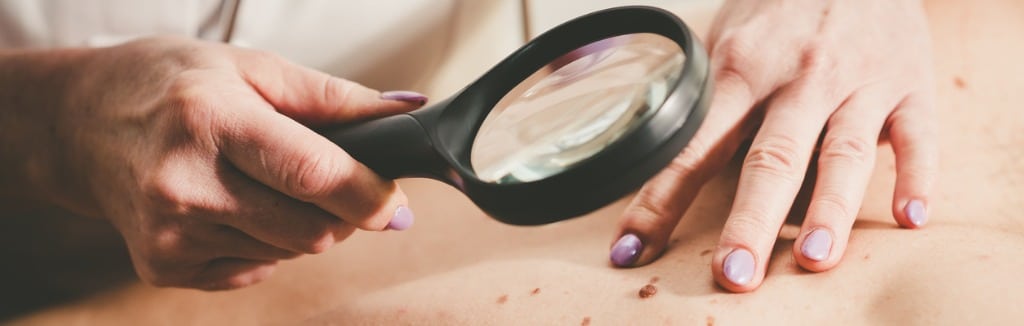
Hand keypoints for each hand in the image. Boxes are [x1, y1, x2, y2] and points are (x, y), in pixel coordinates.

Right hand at [19, 37, 425, 289]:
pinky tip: (236, 207)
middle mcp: (186, 182)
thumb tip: (407, 111)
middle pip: (310, 230)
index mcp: (213, 119)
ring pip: (287, 253)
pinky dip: (263, 244)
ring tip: (270, 184)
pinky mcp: (162, 266)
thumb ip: (333, 96)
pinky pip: (252, 270)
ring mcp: (170, 232)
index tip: (396, 203)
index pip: (313, 174)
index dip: (369, 195)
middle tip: (335, 185)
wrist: (79, 125)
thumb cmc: (171, 86)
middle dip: (343, 214)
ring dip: (301, 226)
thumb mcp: (250, 67)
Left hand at [609, 0, 936, 291]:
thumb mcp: (730, 37)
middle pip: (771, 158)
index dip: (661, 200)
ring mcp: (858, 82)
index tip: (632, 248)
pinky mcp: (910, 84)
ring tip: (814, 258)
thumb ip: (706, 97)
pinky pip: (916, 134)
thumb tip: (662, 155)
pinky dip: (916, 175)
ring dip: (828, 209)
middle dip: (750, 220)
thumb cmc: (784, 7)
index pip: (693, 146)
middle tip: (734, 272)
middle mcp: (800, 78)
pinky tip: (910, 216)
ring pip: (842, 153)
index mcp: (742, 69)